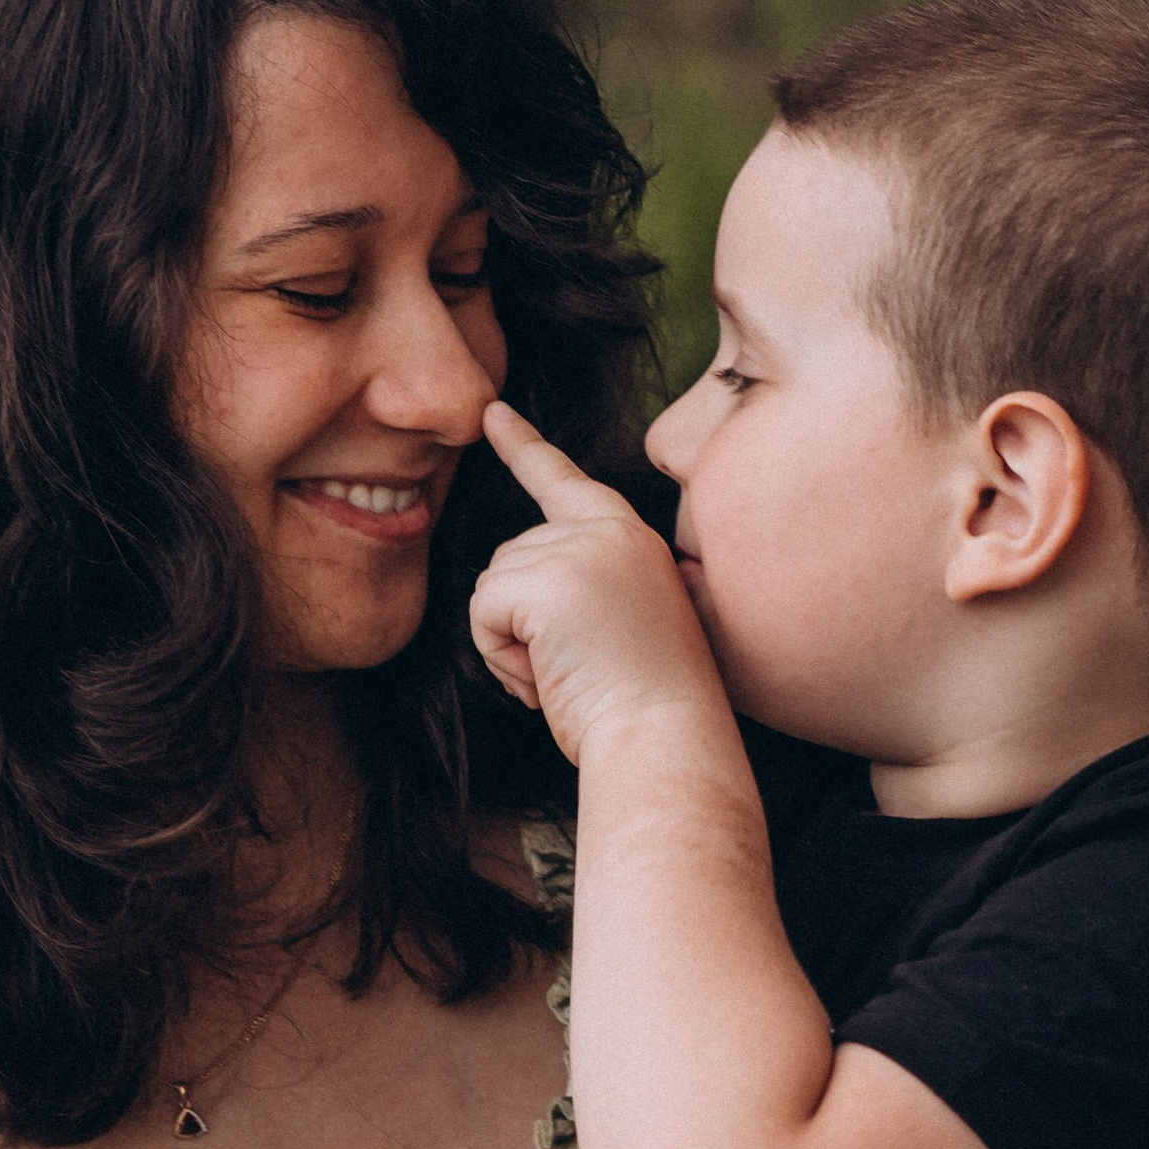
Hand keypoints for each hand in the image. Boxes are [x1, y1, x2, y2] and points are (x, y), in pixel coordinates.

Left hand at [470, 403, 726, 763]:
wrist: (665, 735)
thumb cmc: (645, 703)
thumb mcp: (617, 621)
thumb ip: (575, 583)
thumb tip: (507, 583)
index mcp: (630, 538)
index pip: (563, 480)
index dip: (524, 446)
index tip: (493, 413)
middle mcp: (608, 529)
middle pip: (510, 556)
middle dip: (520, 621)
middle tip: (577, 665)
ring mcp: (580, 548)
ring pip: (491, 585)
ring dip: (511, 644)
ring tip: (569, 671)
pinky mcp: (550, 579)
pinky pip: (483, 610)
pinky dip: (501, 655)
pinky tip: (548, 673)